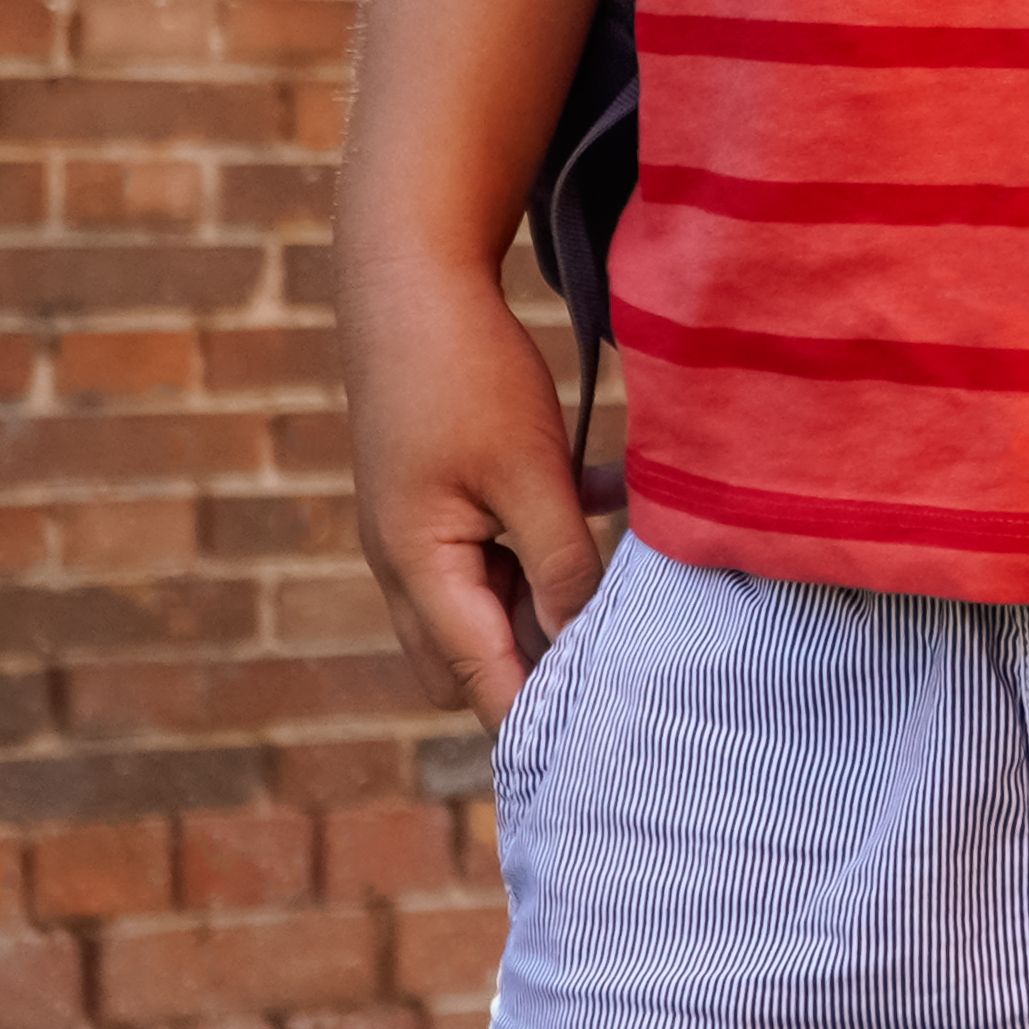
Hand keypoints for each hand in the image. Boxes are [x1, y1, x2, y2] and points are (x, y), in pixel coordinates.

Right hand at [344, 259, 602, 727]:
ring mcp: (416, 524)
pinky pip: (494, 537)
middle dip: (535, 667)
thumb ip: (562, 561)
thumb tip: (585, 642)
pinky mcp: (437, 487)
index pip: (477, 676)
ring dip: (548, 594)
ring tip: (623, 590)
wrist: (410, 276)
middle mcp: (405, 560)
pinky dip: (544, 534)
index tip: (592, 752)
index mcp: (418, 568)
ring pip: (488, 595)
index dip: (533, 716)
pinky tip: (608, 492)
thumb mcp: (530, 472)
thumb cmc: (466, 373)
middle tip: (617, 670)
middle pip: (469, 655)